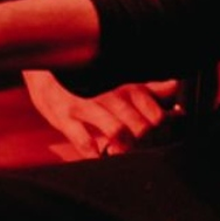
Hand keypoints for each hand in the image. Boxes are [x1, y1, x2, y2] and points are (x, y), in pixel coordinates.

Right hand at [23, 70, 179, 158]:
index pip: (153, 110)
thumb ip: (148, 85)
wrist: (45, 64)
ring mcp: (87, 107)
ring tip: (121, 152)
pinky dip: (93, 153)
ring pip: (116, 131)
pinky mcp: (65, 117)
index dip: (159, 126)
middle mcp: (110, 95)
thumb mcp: (117, 76)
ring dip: (123, 147)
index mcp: (126, 85)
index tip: (158, 133)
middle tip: (139, 146)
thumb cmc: (86, 75)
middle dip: (143, 140)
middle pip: (139, 125)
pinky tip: (98, 156)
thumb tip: (174, 87)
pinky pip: (82, 140)